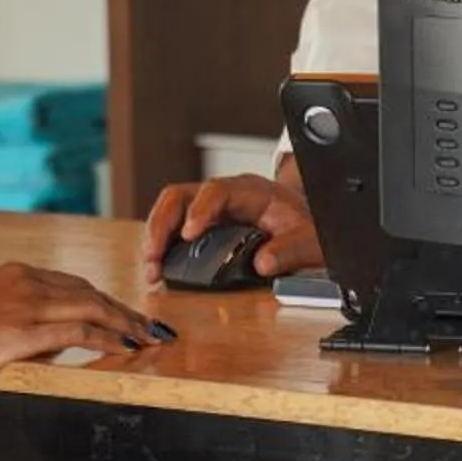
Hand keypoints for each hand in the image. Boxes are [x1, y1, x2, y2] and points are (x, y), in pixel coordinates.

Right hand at [0, 262, 170, 395]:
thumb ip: (16, 321)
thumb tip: (52, 342)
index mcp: (14, 275)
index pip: (72, 285)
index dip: (103, 299)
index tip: (124, 313)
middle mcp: (25, 282)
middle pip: (90, 292)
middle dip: (125, 309)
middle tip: (151, 325)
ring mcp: (25, 304)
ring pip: (92, 306)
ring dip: (127, 321)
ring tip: (150, 336)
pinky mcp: (22, 331)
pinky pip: (78, 330)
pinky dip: (109, 335)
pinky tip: (127, 345)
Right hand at [140, 169, 321, 285]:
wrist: (307, 220)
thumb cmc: (307, 226)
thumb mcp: (309, 239)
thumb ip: (290, 250)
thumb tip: (262, 264)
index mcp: (251, 191)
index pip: (218, 191)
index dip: (201, 210)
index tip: (190, 234)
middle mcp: (225, 195)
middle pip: (181, 196)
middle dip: (162, 224)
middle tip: (154, 255)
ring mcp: (210, 208)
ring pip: (171, 209)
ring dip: (156, 236)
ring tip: (151, 269)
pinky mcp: (203, 224)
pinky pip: (174, 226)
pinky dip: (162, 246)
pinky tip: (158, 269)